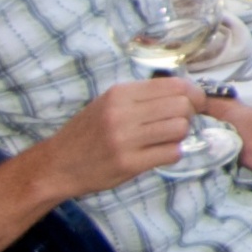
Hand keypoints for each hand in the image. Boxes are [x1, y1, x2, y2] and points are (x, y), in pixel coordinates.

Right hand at [34, 79, 201, 196]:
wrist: (56, 165)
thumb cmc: (88, 133)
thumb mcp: (109, 103)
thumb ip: (143, 96)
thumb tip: (187, 92)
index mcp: (120, 94)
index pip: (175, 85)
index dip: (194, 94)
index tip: (196, 102)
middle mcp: (122, 113)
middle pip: (182, 106)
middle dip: (189, 114)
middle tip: (179, 122)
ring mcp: (125, 140)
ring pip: (180, 128)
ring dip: (180, 135)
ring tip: (166, 138)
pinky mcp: (128, 164)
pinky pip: (171, 153)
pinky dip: (172, 153)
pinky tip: (158, 153)